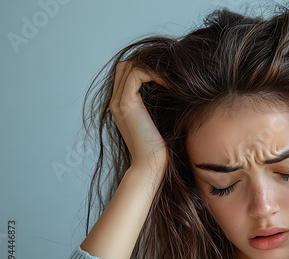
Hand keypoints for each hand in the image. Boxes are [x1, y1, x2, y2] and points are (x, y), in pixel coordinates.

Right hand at [109, 61, 168, 175]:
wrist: (151, 164)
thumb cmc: (158, 146)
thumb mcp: (157, 119)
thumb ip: (156, 104)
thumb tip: (172, 87)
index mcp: (122, 105)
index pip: (126, 73)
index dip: (145, 68)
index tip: (168, 75)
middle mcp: (116, 102)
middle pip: (124, 66)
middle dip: (146, 64)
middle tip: (168, 72)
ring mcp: (119, 102)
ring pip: (128, 66)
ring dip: (151, 67)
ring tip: (170, 77)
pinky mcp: (126, 104)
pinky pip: (137, 74)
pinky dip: (153, 73)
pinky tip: (169, 83)